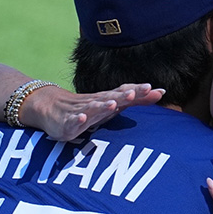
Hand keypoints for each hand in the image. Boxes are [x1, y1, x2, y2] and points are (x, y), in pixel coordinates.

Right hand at [20, 83, 164, 141]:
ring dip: (103, 105)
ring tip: (113, 104)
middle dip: (126, 95)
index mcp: (108, 99)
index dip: (140, 91)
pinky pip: (73, 120)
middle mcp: (96, 102)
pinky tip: (83, 117)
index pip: (126, 93)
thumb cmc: (89, 108)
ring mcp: (81, 111)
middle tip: (140, 91)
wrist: (51, 107)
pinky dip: (78, 118)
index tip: (157, 90)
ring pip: (93, 107)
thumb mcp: (113, 104)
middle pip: (113, 97)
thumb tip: (161, 91)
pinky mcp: (68, 123)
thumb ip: (137, 100)